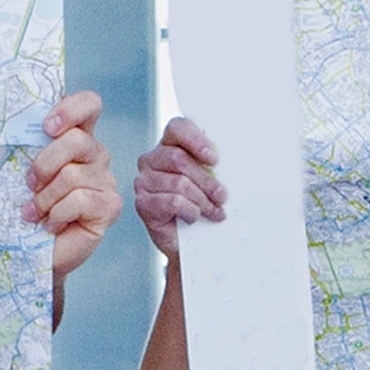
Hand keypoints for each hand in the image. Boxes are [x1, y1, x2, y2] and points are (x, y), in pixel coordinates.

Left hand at [22, 91, 117, 283]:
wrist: (33, 250)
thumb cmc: (26, 208)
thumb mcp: (20, 172)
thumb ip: (24, 148)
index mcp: (76, 137)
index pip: (90, 105)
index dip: (72, 109)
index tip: (46, 126)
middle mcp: (95, 155)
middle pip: (77, 139)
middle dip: (44, 163)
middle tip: (28, 183)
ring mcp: (105, 180)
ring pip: (72, 175)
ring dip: (45, 198)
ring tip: (34, 213)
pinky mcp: (110, 206)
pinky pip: (80, 200)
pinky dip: (57, 214)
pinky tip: (51, 225)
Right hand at [136, 116, 226, 256]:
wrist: (190, 242)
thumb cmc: (201, 206)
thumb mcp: (211, 181)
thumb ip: (213, 166)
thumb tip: (227, 163)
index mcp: (169, 146)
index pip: (177, 128)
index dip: (196, 140)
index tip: (214, 159)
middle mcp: (151, 160)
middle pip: (179, 159)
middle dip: (207, 180)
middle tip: (222, 196)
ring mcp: (143, 181)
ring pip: (179, 183)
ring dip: (202, 200)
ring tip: (213, 212)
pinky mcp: (142, 203)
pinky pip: (172, 201)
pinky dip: (189, 211)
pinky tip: (194, 218)